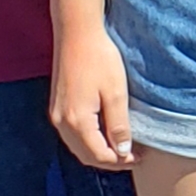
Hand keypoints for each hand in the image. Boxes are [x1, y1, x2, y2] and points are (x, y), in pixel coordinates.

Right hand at [51, 27, 138, 170]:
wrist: (76, 34)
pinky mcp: (57, 107)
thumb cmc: (99, 59)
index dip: (120, 161)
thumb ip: (119, 125)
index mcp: (77, 121)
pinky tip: (103, 134)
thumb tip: (122, 152)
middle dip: (109, 161)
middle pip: (85, 155)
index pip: (98, 155)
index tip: (139, 157)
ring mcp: (56, 115)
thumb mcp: (116, 93)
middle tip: (132, 156)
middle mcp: (61, 123)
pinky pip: (71, 135)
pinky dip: (88, 141)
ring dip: (97, 152)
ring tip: (121, 147)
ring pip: (77, 147)